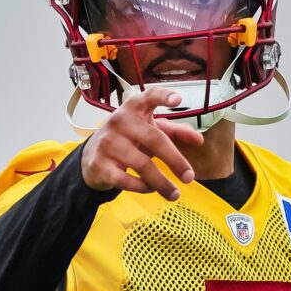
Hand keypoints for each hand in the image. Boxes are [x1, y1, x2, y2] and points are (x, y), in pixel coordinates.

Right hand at [81, 88, 203, 200]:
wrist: (91, 156)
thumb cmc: (127, 139)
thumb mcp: (148, 130)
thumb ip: (174, 131)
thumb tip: (199, 140)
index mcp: (134, 109)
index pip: (148, 96)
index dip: (163, 96)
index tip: (178, 100)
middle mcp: (119, 122)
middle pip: (154, 139)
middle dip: (175, 160)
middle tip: (189, 177)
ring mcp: (108, 143)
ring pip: (142, 164)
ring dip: (162, 182)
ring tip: (175, 194)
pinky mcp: (100, 165)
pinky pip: (126, 180)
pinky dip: (143, 187)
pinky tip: (151, 189)